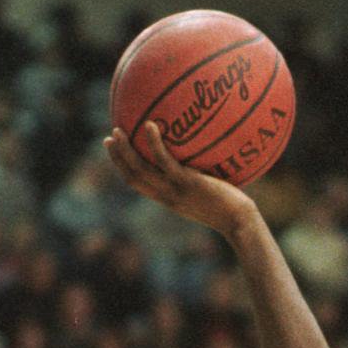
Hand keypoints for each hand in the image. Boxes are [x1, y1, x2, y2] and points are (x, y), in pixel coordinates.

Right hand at [105, 123, 255, 239]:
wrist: (239, 222)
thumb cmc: (232, 206)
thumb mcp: (212, 191)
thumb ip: (201, 176)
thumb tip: (205, 152)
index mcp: (169, 198)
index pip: (139, 184)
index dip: (123, 167)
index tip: (115, 149)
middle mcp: (167, 196)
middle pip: (133, 177)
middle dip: (118, 158)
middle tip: (109, 138)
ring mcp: (174, 190)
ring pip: (141, 170)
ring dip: (125, 152)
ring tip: (117, 131)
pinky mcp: (186, 183)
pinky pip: (165, 161)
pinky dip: (154, 143)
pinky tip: (150, 125)